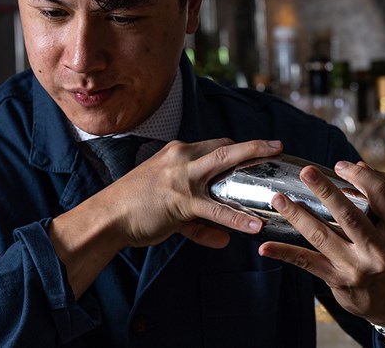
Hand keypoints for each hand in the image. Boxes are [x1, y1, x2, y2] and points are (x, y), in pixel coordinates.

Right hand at [51, 138, 281, 298]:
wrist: (108, 216)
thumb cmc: (134, 206)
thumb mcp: (167, 206)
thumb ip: (198, 222)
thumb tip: (224, 239)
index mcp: (177, 153)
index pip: (214, 145)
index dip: (238, 148)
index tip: (256, 151)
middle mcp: (181, 158)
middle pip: (225, 147)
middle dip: (254, 146)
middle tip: (277, 146)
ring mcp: (181, 178)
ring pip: (224, 166)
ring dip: (252, 165)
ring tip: (274, 181)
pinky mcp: (181, 201)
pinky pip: (215, 210)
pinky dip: (236, 218)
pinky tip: (253, 226)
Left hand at [258, 161, 384, 326]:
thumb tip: (359, 165)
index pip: (381, 195)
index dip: (359, 176)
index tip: (339, 165)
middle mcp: (380, 250)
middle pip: (349, 215)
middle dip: (325, 191)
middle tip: (306, 172)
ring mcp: (357, 267)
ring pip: (322, 236)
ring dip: (297, 216)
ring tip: (278, 199)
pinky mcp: (338, 280)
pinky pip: (307, 263)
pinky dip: (284, 253)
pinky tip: (264, 247)